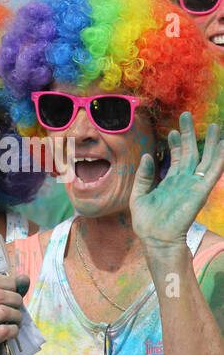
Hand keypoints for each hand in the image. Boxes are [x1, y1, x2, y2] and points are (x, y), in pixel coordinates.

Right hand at [0, 271, 28, 354]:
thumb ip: (11, 293)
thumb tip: (24, 278)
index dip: (9, 283)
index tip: (15, 292)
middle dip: (16, 301)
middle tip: (18, 310)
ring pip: (2, 311)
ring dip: (16, 317)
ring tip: (16, 323)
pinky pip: (3, 330)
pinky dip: (14, 331)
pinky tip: (12, 334)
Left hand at [132, 111, 223, 254]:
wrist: (157, 238)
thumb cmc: (146, 222)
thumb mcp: (138, 195)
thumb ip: (143, 175)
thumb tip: (147, 155)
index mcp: (169, 182)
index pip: (175, 158)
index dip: (174, 144)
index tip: (171, 131)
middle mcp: (184, 180)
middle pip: (190, 152)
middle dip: (189, 134)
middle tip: (186, 116)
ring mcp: (194, 184)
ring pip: (205, 158)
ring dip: (210, 142)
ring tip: (213, 125)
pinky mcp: (201, 189)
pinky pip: (214, 170)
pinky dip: (219, 156)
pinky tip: (222, 143)